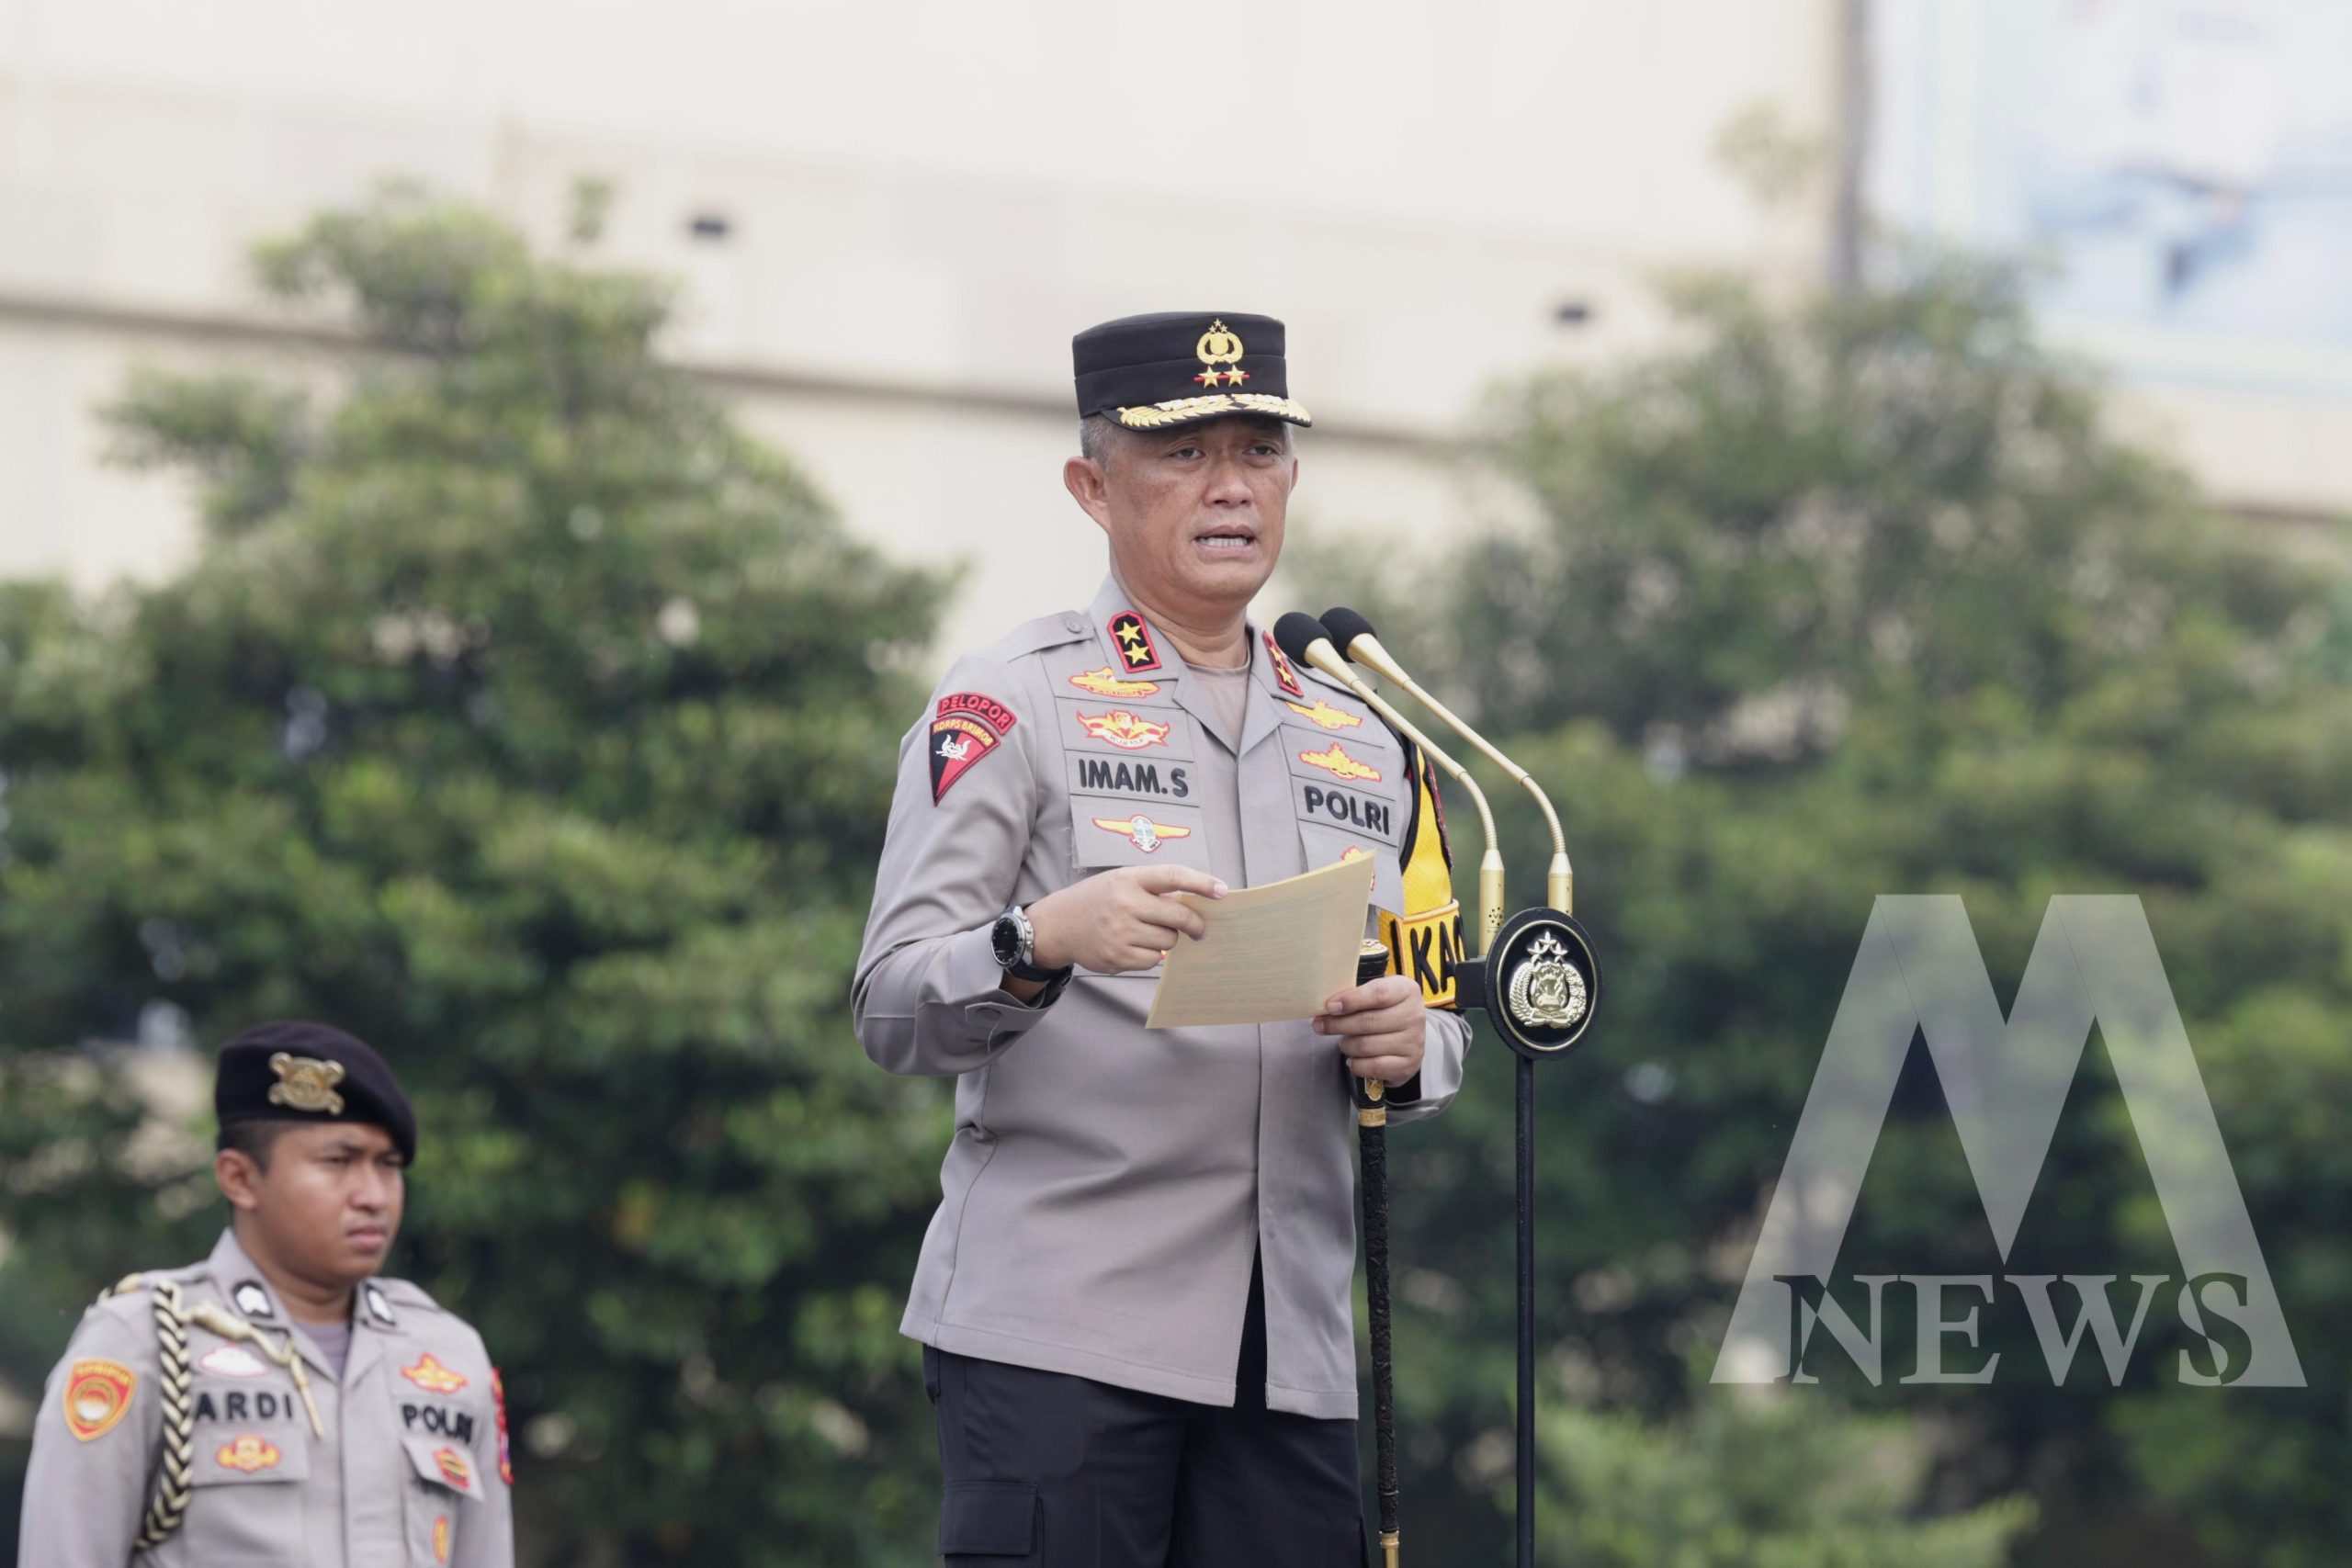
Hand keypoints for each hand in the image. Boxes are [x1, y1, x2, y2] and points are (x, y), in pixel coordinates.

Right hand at [1026, 865, 1227, 975]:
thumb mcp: (1120, 881)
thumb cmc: (1097, 900)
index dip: (1201, 883)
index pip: (1173, 876)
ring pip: (1169, 941)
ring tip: (1148, 932)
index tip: (1222, 891)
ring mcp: (1121, 932)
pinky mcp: (1118, 956)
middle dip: (1194, 924)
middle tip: (1199, 929)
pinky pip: (1154, 960)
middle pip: (1178, 916)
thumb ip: (1153, 888)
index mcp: (1129, 879)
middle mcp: (1125, 903)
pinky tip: (1136, 946)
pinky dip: (1153, 955)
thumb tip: (1194, 903)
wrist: (1057, 925)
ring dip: (1167, 939)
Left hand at [1313, 975, 1424, 1085]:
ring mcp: (1413, 1042)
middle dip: (1337, 1025)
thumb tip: (1327, 1007)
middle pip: (1368, 1021)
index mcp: (1406, 991)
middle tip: (1320, 1025)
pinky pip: (1373, 1067)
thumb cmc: (1383, 1010)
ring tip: (1343, 1042)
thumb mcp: (1374, 993)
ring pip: (1366, 1046)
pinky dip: (1356, 1064)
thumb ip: (1354, 996)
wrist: (1407, 1035)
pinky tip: (1353, 1058)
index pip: (1378, 994)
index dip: (1351, 1000)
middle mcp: (1414, 1016)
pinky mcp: (1408, 1065)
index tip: (1330, 1006)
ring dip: (1346, 1045)